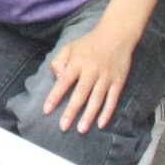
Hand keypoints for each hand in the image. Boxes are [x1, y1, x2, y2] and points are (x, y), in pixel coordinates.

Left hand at [43, 18, 139, 133]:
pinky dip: (107, 112)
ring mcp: (106, 76)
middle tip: (63, 127)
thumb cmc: (89, 43)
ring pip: (97, 99)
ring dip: (89, 115)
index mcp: (77, 61)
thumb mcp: (70, 47)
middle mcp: (91, 69)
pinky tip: (101, 124)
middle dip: (71, 111)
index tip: (46, 110)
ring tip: (81, 130)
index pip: (63, 81)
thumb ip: (59, 62)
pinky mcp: (118, 81)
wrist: (117, 34)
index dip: (55, 96)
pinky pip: (112, 99)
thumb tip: (57, 79)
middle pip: (80, 93)